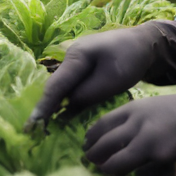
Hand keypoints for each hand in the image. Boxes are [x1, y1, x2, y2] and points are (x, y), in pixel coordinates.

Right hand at [26, 20, 175, 126]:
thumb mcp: (112, 79)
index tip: (33, 125)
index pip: (56, 86)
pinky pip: (71, 88)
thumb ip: (88, 94)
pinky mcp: (83, 71)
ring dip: (52, 107)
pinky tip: (58, 118)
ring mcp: (76, 64)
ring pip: (62, 89)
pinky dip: (65, 102)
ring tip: (40, 128)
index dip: (44, 107)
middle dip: (44, 108)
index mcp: (76, 56)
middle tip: (31, 131)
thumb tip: (66, 107)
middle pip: (55, 87)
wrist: (144, 43)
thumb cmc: (130, 58)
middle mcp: (70, 58)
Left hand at [83, 76, 175, 175]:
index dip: (90, 137)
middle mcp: (136, 122)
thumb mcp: (154, 108)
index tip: (86, 145)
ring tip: (102, 173)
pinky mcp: (159, 154)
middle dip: (92, 155)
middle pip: (103, 143)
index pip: (102, 124)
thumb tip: (119, 138)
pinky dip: (132, 175)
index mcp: (134, 108)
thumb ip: (136, 121)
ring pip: (115, 160)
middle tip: (88, 162)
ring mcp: (147, 138)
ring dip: (106, 169)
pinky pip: (138, 170)